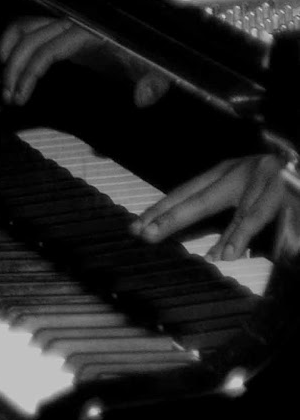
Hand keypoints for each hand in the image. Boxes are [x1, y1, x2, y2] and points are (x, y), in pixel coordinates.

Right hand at [0, 16, 169, 107]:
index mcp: (90, 33)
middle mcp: (74, 24)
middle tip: (9, 97)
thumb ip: (152, 84)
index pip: (47, 50)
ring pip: (25, 27)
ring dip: (9, 52)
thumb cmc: (148, 56)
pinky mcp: (63, 29)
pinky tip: (9, 62)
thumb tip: (142, 98)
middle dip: (13, 69)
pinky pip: (32, 28)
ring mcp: (66, 24)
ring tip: (5, 82)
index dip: (28, 73)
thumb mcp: (154, 70)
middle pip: (29, 39)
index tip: (20, 97)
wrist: (152, 41)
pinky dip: (15, 41)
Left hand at [132, 154, 282, 258]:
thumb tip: (188, 237)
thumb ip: (216, 208)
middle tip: (149, 235)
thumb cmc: (269, 179)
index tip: (136, 228)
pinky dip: (277, 237)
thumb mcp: (239, 187)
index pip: (185, 192)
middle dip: (175, 218)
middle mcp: (243, 173)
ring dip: (234, 237)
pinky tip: (268, 251)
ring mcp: (268, 184)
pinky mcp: (293, 194)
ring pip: (249, 215)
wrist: (298, 163)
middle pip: (204, 200)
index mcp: (225, 171)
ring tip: (219, 256)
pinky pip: (283, 220)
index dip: (161, 210)